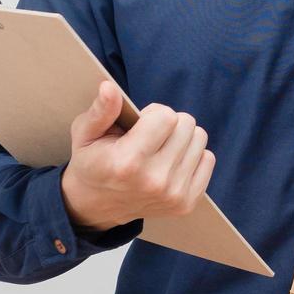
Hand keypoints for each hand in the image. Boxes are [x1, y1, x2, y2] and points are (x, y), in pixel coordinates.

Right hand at [59, 80, 215, 230]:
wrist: (96, 206)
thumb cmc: (92, 162)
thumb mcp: (85, 134)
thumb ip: (101, 110)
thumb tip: (109, 87)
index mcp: (128, 162)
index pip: (167, 116)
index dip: (153, 113)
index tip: (140, 124)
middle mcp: (154, 181)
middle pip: (187, 125)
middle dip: (169, 123)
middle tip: (149, 137)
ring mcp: (173, 195)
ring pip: (200, 139)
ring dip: (182, 138)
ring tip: (159, 149)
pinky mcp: (186, 204)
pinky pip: (208, 159)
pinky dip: (193, 155)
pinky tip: (171, 163)